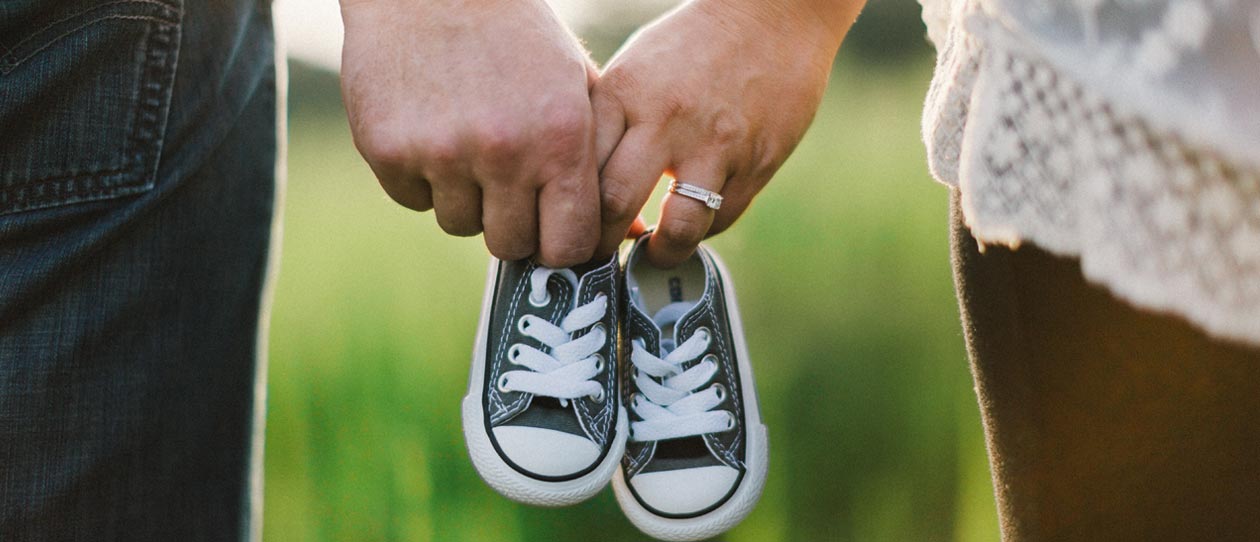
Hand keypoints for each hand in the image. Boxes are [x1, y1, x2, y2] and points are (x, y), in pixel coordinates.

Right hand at [340, 0, 600, 265]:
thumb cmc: (518, 39)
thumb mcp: (576, 87)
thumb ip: (602, 163)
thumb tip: (629, 236)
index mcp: (560, 138)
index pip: (568, 245)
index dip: (561, 244)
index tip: (552, 230)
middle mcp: (504, 152)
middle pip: (510, 245)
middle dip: (512, 223)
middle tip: (507, 181)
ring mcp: (442, 154)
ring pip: (459, 224)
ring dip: (466, 197)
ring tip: (469, 141)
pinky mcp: (388, 151)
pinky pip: (414, 200)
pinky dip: (423, 177)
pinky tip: (433, 128)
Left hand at [591, 0, 859, 265]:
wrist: (772, 16)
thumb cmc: (691, 46)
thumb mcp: (634, 70)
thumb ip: (608, 125)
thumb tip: (578, 190)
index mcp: (624, 93)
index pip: (578, 171)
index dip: (566, 212)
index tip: (566, 229)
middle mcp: (665, 119)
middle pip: (614, 206)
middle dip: (601, 245)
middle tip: (600, 256)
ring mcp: (715, 144)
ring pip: (677, 227)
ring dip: (659, 252)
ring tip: (653, 252)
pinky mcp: (756, 161)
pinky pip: (720, 218)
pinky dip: (701, 230)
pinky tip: (691, 222)